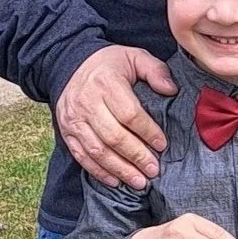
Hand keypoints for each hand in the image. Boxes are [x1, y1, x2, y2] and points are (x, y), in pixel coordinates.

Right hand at [56, 45, 176, 187]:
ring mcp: (74, 119)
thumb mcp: (134, 57)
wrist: (70, 64)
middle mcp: (87, 103)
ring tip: (139, 182)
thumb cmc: (109, 64)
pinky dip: (98, 171)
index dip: (147, 132)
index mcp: (106, 83)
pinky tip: (115, 181)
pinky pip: (81, 155)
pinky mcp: (66, 131)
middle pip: (113, 136)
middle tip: (154, 170)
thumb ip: (155, 70)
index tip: (162, 145)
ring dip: (119, 169)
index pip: (129, 113)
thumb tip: (171, 90)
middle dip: (136, 156)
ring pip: (97, 150)